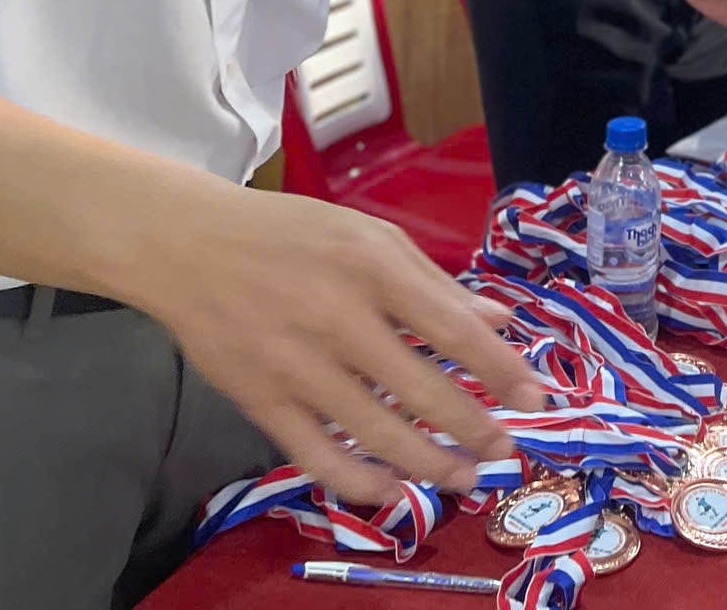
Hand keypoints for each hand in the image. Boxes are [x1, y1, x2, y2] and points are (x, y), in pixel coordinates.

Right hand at [125, 181, 546, 504]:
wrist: (190, 246)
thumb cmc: (294, 235)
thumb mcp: (372, 238)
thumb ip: (436, 284)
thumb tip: (500, 320)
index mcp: (374, 269)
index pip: (454, 330)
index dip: (501, 370)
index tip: (536, 399)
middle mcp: (339, 319)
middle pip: (423, 391)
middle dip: (474, 429)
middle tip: (506, 450)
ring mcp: (297, 366)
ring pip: (376, 433)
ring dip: (429, 464)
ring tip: (464, 478)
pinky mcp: (260, 400)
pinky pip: (317, 456)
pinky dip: (358, 482)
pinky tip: (391, 492)